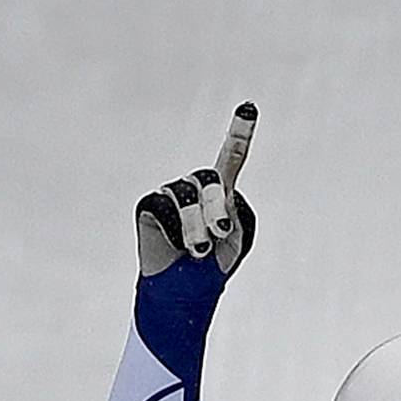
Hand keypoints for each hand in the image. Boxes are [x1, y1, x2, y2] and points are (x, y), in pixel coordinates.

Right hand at [137, 103, 258, 277]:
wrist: (181, 292)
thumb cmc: (210, 267)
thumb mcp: (232, 240)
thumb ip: (230, 214)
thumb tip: (214, 201)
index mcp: (220, 192)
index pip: (230, 158)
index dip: (239, 133)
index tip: (249, 108)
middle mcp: (196, 187)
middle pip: (210, 178)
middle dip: (217, 207)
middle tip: (221, 232)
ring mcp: (172, 194)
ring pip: (188, 197)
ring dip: (198, 228)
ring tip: (200, 252)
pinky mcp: (151, 204)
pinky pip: (166, 207)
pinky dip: (177, 229)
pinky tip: (179, 245)